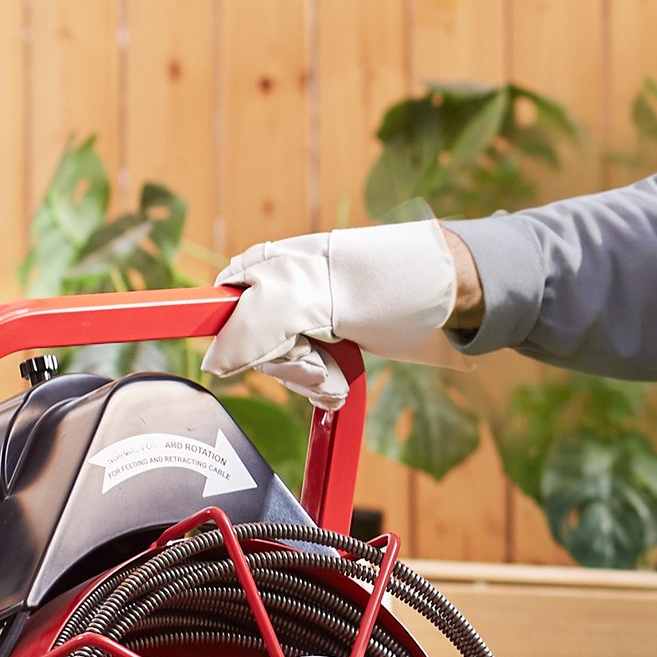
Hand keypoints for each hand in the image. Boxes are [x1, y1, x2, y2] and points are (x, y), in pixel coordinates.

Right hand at [202, 219, 457, 408]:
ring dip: (314, 378)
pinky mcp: (320, 347)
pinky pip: (305, 382)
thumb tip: (214, 361)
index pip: (221, 320)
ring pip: (280, 372)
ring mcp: (298, 322)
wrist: (442, 292)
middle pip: (251, 353)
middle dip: (292, 364)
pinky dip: (326, 387)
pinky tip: (343, 376)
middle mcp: (272, 293)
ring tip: (342, 360)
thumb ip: (260, 321)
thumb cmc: (390, 280)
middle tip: (327, 348)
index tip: (286, 345)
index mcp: (261, 268)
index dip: (247, 344)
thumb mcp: (320, 293)